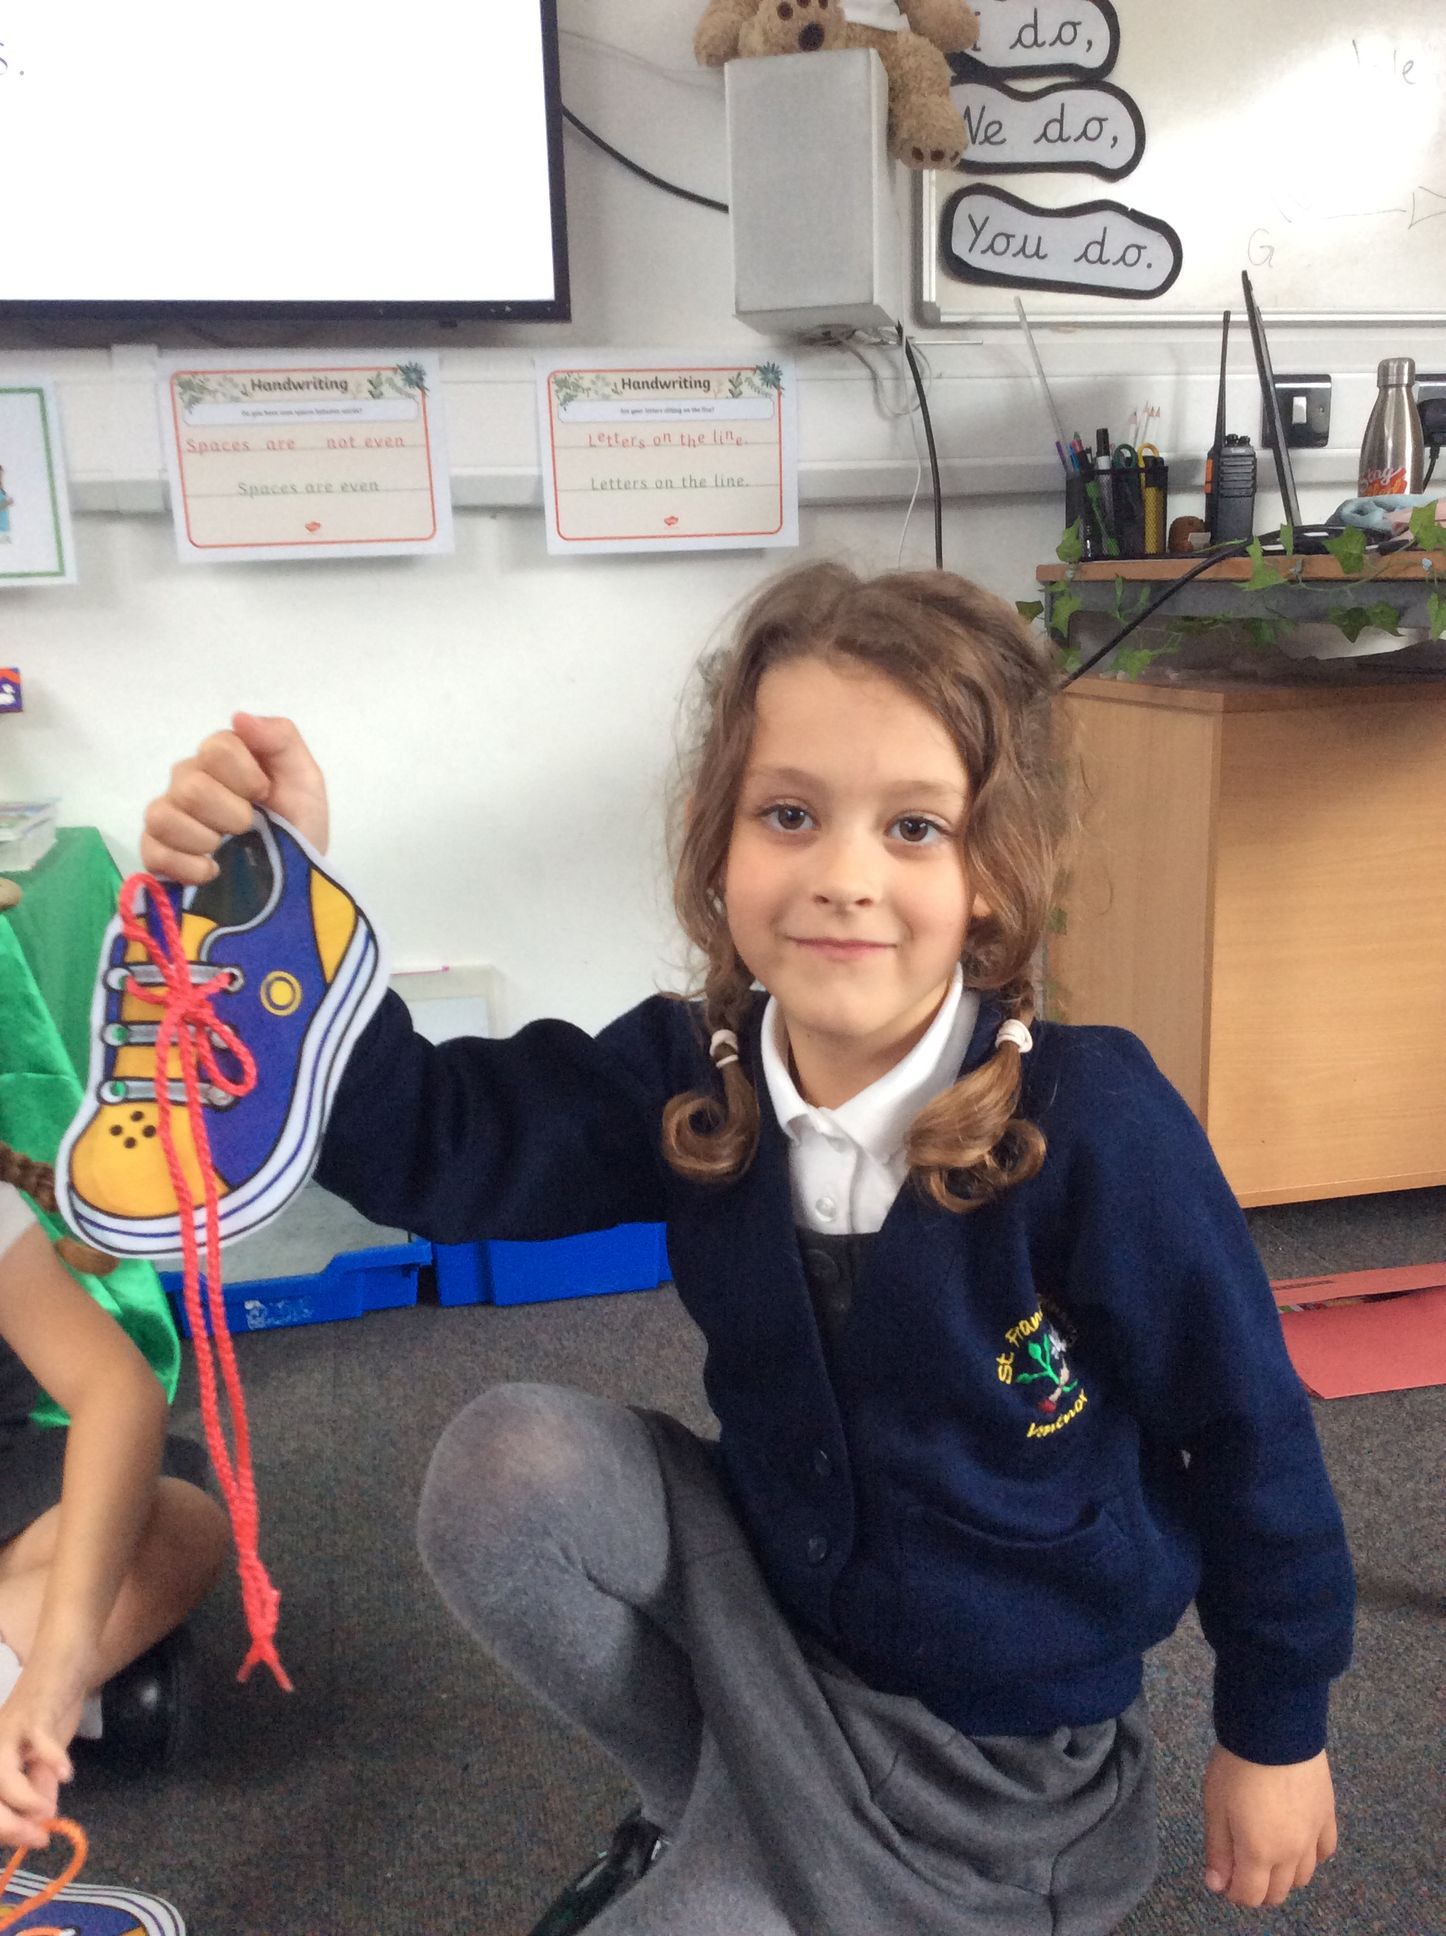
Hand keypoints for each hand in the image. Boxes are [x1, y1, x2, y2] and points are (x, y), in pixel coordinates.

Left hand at [0, 1675, 77, 1852]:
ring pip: (2, 1774)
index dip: (9, 1829)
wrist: (65, 1657)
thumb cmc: (53, 1704)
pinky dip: (51, 1760)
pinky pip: (37, 1741)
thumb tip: (42, 1818)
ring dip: (23, 1799)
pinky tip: (67, 1772)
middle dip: (10, 1824)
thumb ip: (42, 1782)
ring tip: (47, 1811)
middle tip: (39, 1838)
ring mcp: (10, 1728)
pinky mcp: (33, 1712)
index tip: (36, 1842)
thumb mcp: (47, 1753)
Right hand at [141, 712, 328, 882]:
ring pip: (164, 817)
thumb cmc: (297, 824)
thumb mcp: (305, 779)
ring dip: (206, 840)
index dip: (246, 776)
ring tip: (227, 850)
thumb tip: (239, 717)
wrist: (295, 877)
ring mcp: (167, 816)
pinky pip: (153, 851)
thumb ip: (280, 739)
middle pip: (191, 788)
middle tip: (250, 828)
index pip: (216, 748)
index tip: (265, 794)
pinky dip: (187, 867)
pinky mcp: (156, 852)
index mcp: (220, 758)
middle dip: (232, 815)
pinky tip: (212, 871)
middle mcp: (186, 780)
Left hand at [1202, 1744, 1336, 1908]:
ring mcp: (1314, 1836)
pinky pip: (1325, 1851)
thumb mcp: (1215, 1807)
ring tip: (1265, 1852)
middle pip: (1278, 1892)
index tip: (1223, 1877)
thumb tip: (1217, 1886)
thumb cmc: (1237, 1766)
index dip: (1234, 1892)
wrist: (1274, 1729)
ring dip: (1283, 1875)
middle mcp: (1292, 1853)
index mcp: (1260, 1853)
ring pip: (1303, 1877)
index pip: (1251, 1896)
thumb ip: (1218, 1851)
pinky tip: (1296, 1841)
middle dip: (1257, 1887)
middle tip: (1240, 1865)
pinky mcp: (1327, 1816)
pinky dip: (1311, 1855)